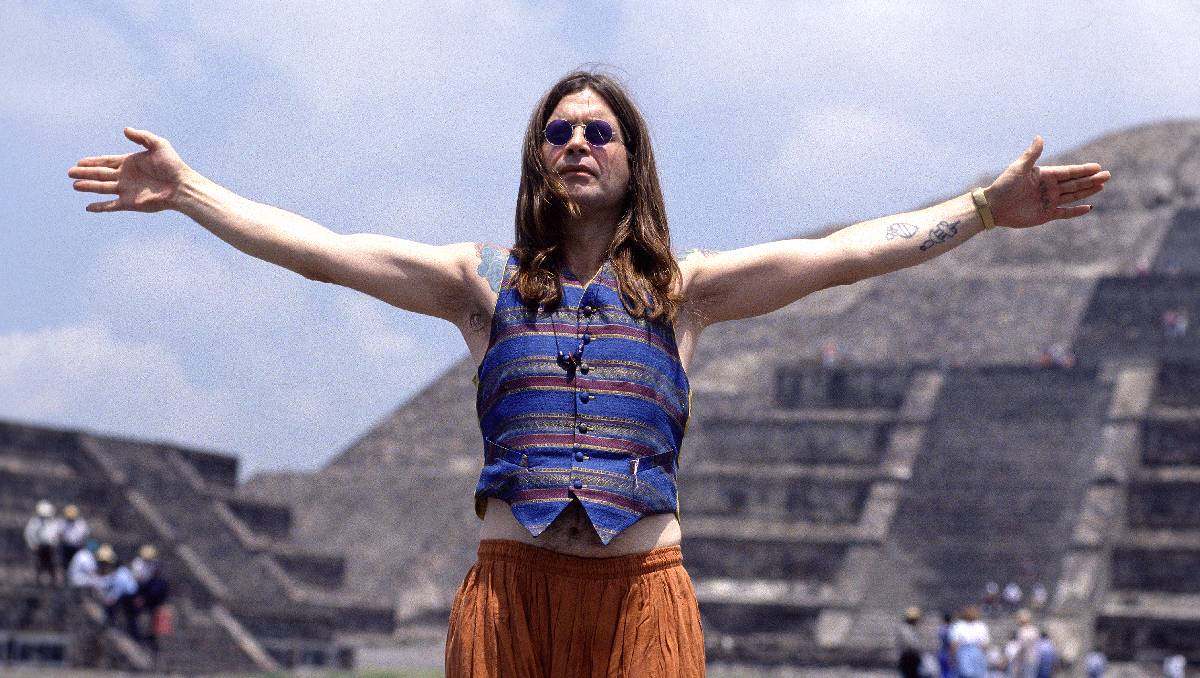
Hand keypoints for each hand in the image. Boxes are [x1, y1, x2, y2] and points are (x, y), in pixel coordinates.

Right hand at [68, 127, 192, 212]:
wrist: (181, 186)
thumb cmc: (173, 165)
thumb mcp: (158, 144)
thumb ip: (141, 137)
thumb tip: (125, 129)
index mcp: (129, 163)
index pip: (106, 162)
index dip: (93, 162)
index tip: (79, 162)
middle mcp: (125, 177)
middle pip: (100, 174)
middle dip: (85, 173)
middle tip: (69, 172)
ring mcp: (127, 190)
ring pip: (102, 188)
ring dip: (88, 187)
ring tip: (74, 185)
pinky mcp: (130, 203)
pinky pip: (111, 205)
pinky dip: (100, 207)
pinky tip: (88, 207)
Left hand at [986, 136, 1110, 228]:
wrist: (994, 207)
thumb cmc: (1004, 185)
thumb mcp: (1018, 168)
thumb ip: (1032, 154)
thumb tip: (1040, 137)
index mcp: (1045, 175)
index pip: (1069, 172)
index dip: (1083, 170)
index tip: (1097, 167)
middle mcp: (1049, 188)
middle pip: (1075, 183)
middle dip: (1091, 179)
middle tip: (1107, 175)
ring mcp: (1049, 201)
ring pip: (1073, 196)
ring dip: (1087, 191)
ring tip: (1102, 186)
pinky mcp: (1046, 215)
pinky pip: (1065, 213)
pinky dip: (1076, 211)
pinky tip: (1089, 207)